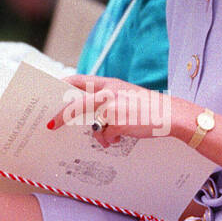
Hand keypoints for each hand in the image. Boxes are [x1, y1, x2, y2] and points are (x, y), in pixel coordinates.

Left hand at [46, 74, 180, 147]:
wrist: (169, 114)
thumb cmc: (148, 107)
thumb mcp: (126, 96)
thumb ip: (108, 101)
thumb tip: (93, 119)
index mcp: (110, 84)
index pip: (79, 80)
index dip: (64, 85)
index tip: (52, 90)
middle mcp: (109, 93)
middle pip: (76, 104)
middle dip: (61, 115)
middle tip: (51, 125)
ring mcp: (112, 108)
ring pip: (93, 124)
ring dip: (99, 134)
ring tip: (108, 138)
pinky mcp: (117, 122)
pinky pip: (105, 136)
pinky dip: (110, 140)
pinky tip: (120, 138)